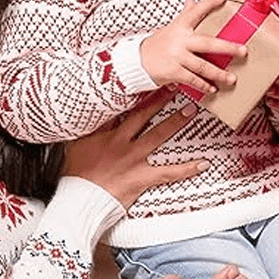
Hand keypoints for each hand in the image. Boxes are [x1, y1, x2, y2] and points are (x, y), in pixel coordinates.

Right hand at [63, 90, 203, 207]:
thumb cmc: (76, 174)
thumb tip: (86, 113)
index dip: (135, 92)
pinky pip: (168, 173)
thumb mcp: (75, 145)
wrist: (80, 199)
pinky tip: (203, 163)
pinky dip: (187, 169)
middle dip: (159, 99)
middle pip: (143, 115)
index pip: (122, 107)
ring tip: (191, 110)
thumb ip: (84, 128)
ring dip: (175, 122)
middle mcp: (122, 142)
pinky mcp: (142, 177)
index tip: (147, 79)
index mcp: (105, 133)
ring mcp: (133, 159)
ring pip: (157, 136)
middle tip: (174, 86)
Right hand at [140, 0, 247, 92]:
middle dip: (227, 48)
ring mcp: (176, 56)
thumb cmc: (159, 44)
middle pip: (207, 43)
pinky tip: (213, 89)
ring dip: (218, 73)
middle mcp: (179, 40)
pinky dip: (203, 85)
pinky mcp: (173, 71)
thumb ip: (185, 15)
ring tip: (232, 78)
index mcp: (180, 26)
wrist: (138, 61)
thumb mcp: (171, 27)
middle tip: (243, 51)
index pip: (195, 11)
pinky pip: (192, 79)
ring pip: (202, 66)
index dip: (209, 3)